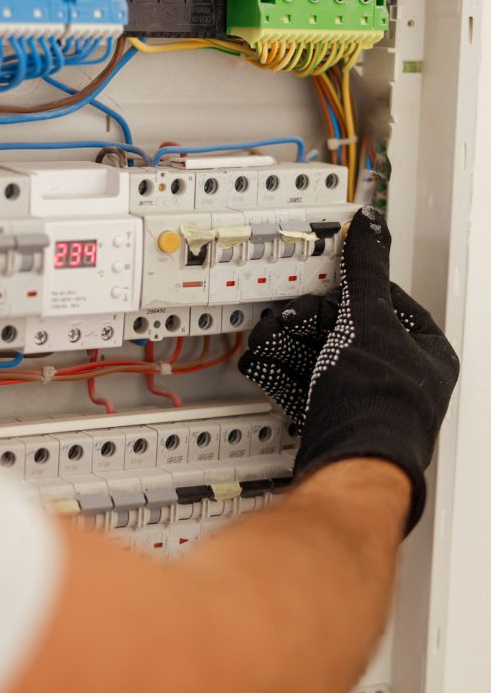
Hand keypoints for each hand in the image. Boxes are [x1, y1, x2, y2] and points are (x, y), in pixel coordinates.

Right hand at [239, 207, 459, 531]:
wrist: (350, 462)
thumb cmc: (377, 401)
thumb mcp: (368, 318)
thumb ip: (366, 271)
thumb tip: (371, 231)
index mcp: (428, 352)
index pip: (393, 303)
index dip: (357, 290)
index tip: (331, 284)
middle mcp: (402, 378)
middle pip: (349, 331)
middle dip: (309, 321)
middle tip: (289, 315)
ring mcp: (368, 401)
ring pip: (325, 358)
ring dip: (290, 343)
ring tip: (267, 335)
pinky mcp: (338, 419)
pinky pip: (311, 384)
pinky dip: (286, 369)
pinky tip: (264, 360)